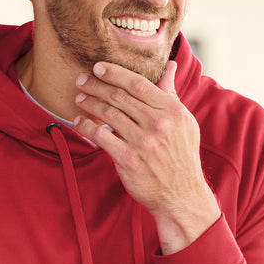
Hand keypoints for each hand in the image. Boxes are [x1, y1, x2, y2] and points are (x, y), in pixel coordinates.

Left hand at [71, 60, 220, 252]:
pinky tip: (79, 122)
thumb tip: (171, 67)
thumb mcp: (184, 123)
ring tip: (79, 99)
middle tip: (81, 80)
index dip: (115, 73)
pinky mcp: (129, 160)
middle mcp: (158, 124)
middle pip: (119, 96)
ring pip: (108, 114)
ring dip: (89, 104)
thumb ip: (171, 95)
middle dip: (96, 85)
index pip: (138, 84)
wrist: (182, 195)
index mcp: (172, 111)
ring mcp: (143, 143)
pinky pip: (101, 137)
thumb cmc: (182, 156)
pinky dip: (86, 127)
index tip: (98, 67)